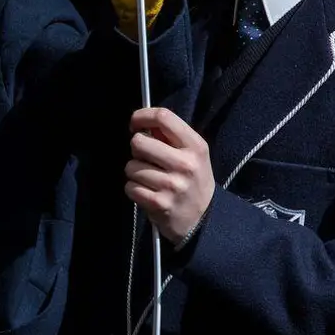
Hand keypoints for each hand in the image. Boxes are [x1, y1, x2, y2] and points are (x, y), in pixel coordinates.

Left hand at [124, 108, 213, 243]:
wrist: (203, 219)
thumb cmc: (192, 180)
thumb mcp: (192, 155)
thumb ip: (170, 137)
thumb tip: (142, 123)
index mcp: (195, 146)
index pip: (163, 117)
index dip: (142, 116)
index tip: (134, 123)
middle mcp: (185, 164)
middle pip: (139, 142)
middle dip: (137, 150)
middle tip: (146, 158)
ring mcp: (172, 185)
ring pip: (131, 167)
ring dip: (135, 172)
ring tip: (149, 179)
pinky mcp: (159, 203)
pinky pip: (130, 187)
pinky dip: (134, 189)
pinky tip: (147, 192)